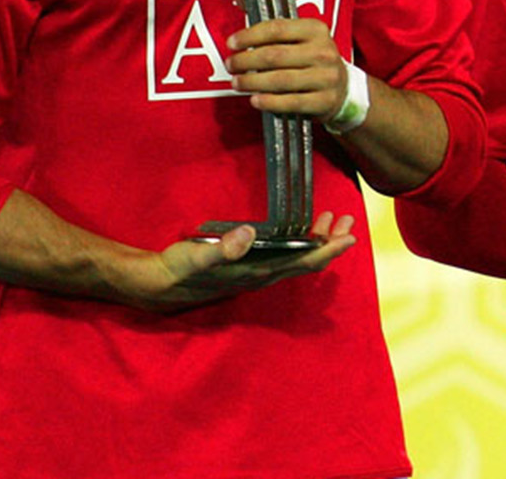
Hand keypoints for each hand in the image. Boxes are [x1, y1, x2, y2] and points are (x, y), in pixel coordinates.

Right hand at [124, 212, 357, 312]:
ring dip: (316, 240)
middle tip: (348, 220)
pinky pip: (282, 255)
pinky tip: (298, 230)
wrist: (156, 285)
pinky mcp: (246, 266)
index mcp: (258, 272)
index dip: (328, 250)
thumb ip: (222, 248)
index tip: (350, 236)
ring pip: (296, 257)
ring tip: (331, 220)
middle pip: (307, 260)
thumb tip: (248, 234)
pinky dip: (297, 241)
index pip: (303, 262)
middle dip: (330, 242)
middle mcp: (262, 275)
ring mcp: (255, 272)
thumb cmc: (177, 270)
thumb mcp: (196, 256)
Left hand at [225, 0, 346, 119]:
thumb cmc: (308, 55)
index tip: (231, 43)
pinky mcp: (325, 101)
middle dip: (246, 61)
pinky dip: (269, 102)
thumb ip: (262, 12)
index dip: (249, 36)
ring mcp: (326, 77)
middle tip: (230, 65)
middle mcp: (323, 51)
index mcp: (315, 29)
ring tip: (237, 83)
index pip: (276, 28)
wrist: (342, 87)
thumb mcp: (293, 32)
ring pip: (280, 80)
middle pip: (275, 56)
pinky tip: (255, 100)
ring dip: (252, 83)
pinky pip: (292, 102)